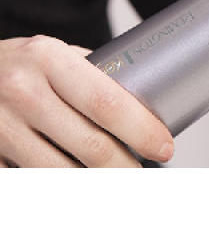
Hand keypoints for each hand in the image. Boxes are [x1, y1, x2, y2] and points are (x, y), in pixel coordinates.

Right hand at [0, 34, 173, 167]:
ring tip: (117, 179)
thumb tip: (142, 102)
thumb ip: (92, 74)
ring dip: (96, 183)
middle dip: (126, 167)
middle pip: (91, 146)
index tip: (163, 146)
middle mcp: (23, 92)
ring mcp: (1, 127)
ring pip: (62, 173)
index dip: (141, 130)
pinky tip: (76, 181)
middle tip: (144, 171)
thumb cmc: (20, 64)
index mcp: (49, 59)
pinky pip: (32, 180)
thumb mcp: (55, 54)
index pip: (108, 103)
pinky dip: (59, 185)